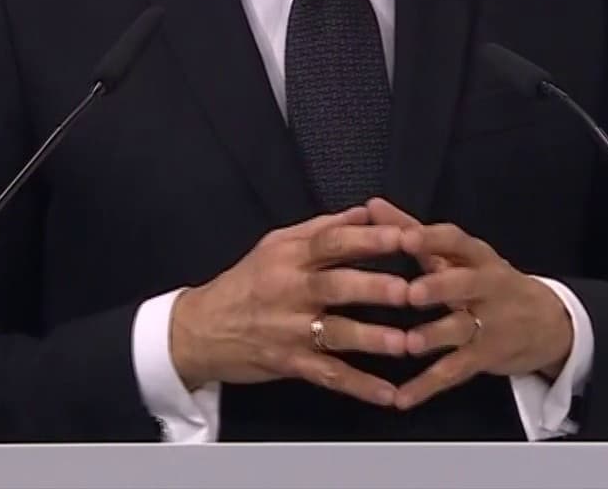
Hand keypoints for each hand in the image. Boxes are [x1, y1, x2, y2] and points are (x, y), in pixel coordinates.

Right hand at [169, 206, 412, 405]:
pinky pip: (328, 376)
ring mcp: (290, 331)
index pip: (331, 243)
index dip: (367, 239)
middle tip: (408, 290)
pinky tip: (389, 394)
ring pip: (335, 334)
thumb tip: (365, 212)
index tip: (403, 235)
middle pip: (335, 286)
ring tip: (405, 343)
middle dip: (373, 288)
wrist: (199, 330)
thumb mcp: (275, 246)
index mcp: (289, 257)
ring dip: (371, 339)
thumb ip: (321, 229)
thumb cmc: (245, 283)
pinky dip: (360, 387)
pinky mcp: (289, 364)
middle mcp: (290, 291)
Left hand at [364, 199, 574, 411]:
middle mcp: (486, 286)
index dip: (431, 238)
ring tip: (409, 344)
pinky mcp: (486, 357)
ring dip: (435, 336)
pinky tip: (402, 398)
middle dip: (439, 287)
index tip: (405, 237)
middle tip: (411, 292)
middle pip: (465, 283)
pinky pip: (455, 370)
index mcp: (477, 256)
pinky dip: (428, 385)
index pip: (457, 240)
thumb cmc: (488, 281)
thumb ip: (413, 230)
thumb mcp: (459, 255)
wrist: (549, 322)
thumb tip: (371, 206)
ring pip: (462, 329)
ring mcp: (489, 324)